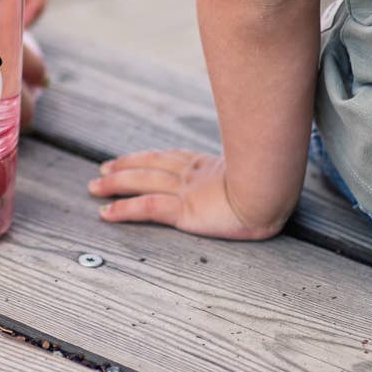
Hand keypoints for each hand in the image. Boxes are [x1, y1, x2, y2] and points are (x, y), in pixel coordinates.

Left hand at [86, 150, 290, 239]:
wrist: (275, 191)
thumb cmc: (276, 184)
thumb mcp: (261, 174)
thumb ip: (254, 168)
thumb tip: (267, 165)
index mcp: (210, 166)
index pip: (171, 158)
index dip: (148, 158)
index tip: (133, 158)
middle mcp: (193, 175)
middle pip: (149, 166)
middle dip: (124, 167)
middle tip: (103, 170)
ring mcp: (186, 191)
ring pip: (141, 183)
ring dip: (115, 184)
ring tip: (95, 187)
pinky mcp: (183, 210)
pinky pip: (145, 208)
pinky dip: (123, 210)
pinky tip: (106, 213)